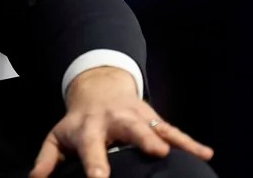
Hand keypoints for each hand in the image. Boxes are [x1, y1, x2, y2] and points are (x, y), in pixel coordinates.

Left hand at [30, 67, 212, 177]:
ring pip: (154, 127)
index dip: (95, 165)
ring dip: (166, 138)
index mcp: (88, 128)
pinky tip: (206, 154)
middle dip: (141, 140)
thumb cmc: (78, 123)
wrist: (98, 88)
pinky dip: (189, 142)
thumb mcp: (57, 137)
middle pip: (129, 129)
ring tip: (177, 151)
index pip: (91, 147)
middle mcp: (114, 121)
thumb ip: (47, 160)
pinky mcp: (154, 119)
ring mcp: (137, 118)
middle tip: (154, 153)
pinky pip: (174, 131)